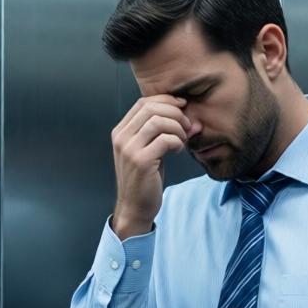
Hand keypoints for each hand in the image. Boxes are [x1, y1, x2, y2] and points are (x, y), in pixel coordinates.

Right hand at [110, 94, 196, 238]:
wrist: (135, 207)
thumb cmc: (145, 177)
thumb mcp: (147, 149)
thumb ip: (159, 130)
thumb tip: (186, 112)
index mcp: (121, 131)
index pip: (143, 102)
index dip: (166, 100)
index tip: (182, 106)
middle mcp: (121, 138)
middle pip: (151, 108)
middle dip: (175, 112)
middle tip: (187, 125)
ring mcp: (129, 149)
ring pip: (158, 121)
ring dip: (177, 127)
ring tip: (182, 139)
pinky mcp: (141, 161)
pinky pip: (165, 139)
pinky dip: (177, 142)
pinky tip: (178, 150)